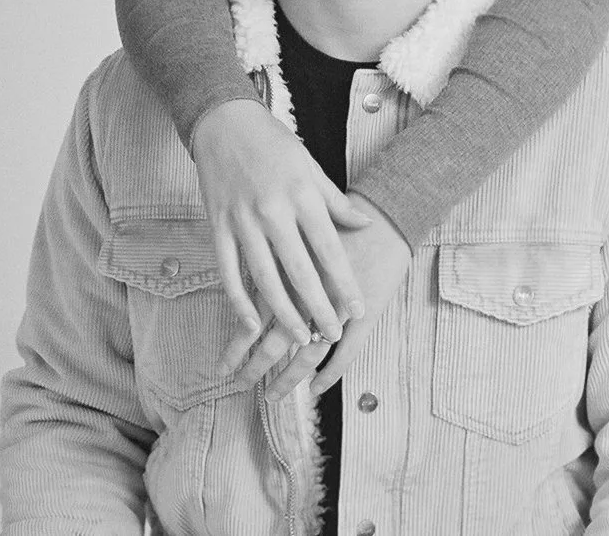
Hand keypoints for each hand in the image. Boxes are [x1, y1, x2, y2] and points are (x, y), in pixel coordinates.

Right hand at [190, 99, 370, 360]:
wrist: (224, 121)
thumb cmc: (273, 143)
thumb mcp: (310, 165)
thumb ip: (335, 200)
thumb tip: (364, 223)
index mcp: (302, 194)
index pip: (329, 249)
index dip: (345, 284)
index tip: (359, 311)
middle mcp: (273, 210)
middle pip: (300, 272)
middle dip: (319, 309)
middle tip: (333, 336)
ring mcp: (242, 220)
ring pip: (265, 279)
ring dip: (285, 314)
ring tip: (302, 338)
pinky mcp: (217, 226)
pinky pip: (228, 271)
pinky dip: (239, 301)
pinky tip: (253, 324)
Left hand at [234, 196, 410, 400]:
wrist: (385, 213)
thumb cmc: (337, 219)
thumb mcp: (296, 233)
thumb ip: (273, 253)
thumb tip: (243, 275)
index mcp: (290, 271)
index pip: (258, 316)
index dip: (239, 343)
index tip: (223, 365)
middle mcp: (311, 292)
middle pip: (277, 339)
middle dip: (255, 366)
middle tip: (239, 385)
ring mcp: (339, 306)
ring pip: (307, 351)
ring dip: (287, 377)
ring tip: (270, 395)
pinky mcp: (363, 315)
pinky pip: (345, 353)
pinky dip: (330, 374)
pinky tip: (315, 388)